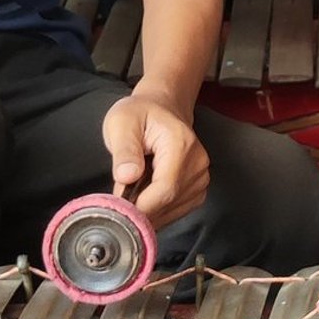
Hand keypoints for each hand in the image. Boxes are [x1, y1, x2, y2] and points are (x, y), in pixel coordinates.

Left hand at [103, 92, 209, 226]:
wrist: (162, 108)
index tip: (118, 208)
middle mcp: (197, 162)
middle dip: (140, 208)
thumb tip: (127, 176)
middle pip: (168, 203)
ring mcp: (201, 176)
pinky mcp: (198, 188)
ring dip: (148, 210)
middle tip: (119, 195)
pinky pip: (177, 211)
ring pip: (172, 211)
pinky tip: (146, 194)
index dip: (139, 207)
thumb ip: (124, 150)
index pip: (165, 190)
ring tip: (134, 188)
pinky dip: (158, 210)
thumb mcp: (121, 123)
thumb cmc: (141, 114)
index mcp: (181, 144)